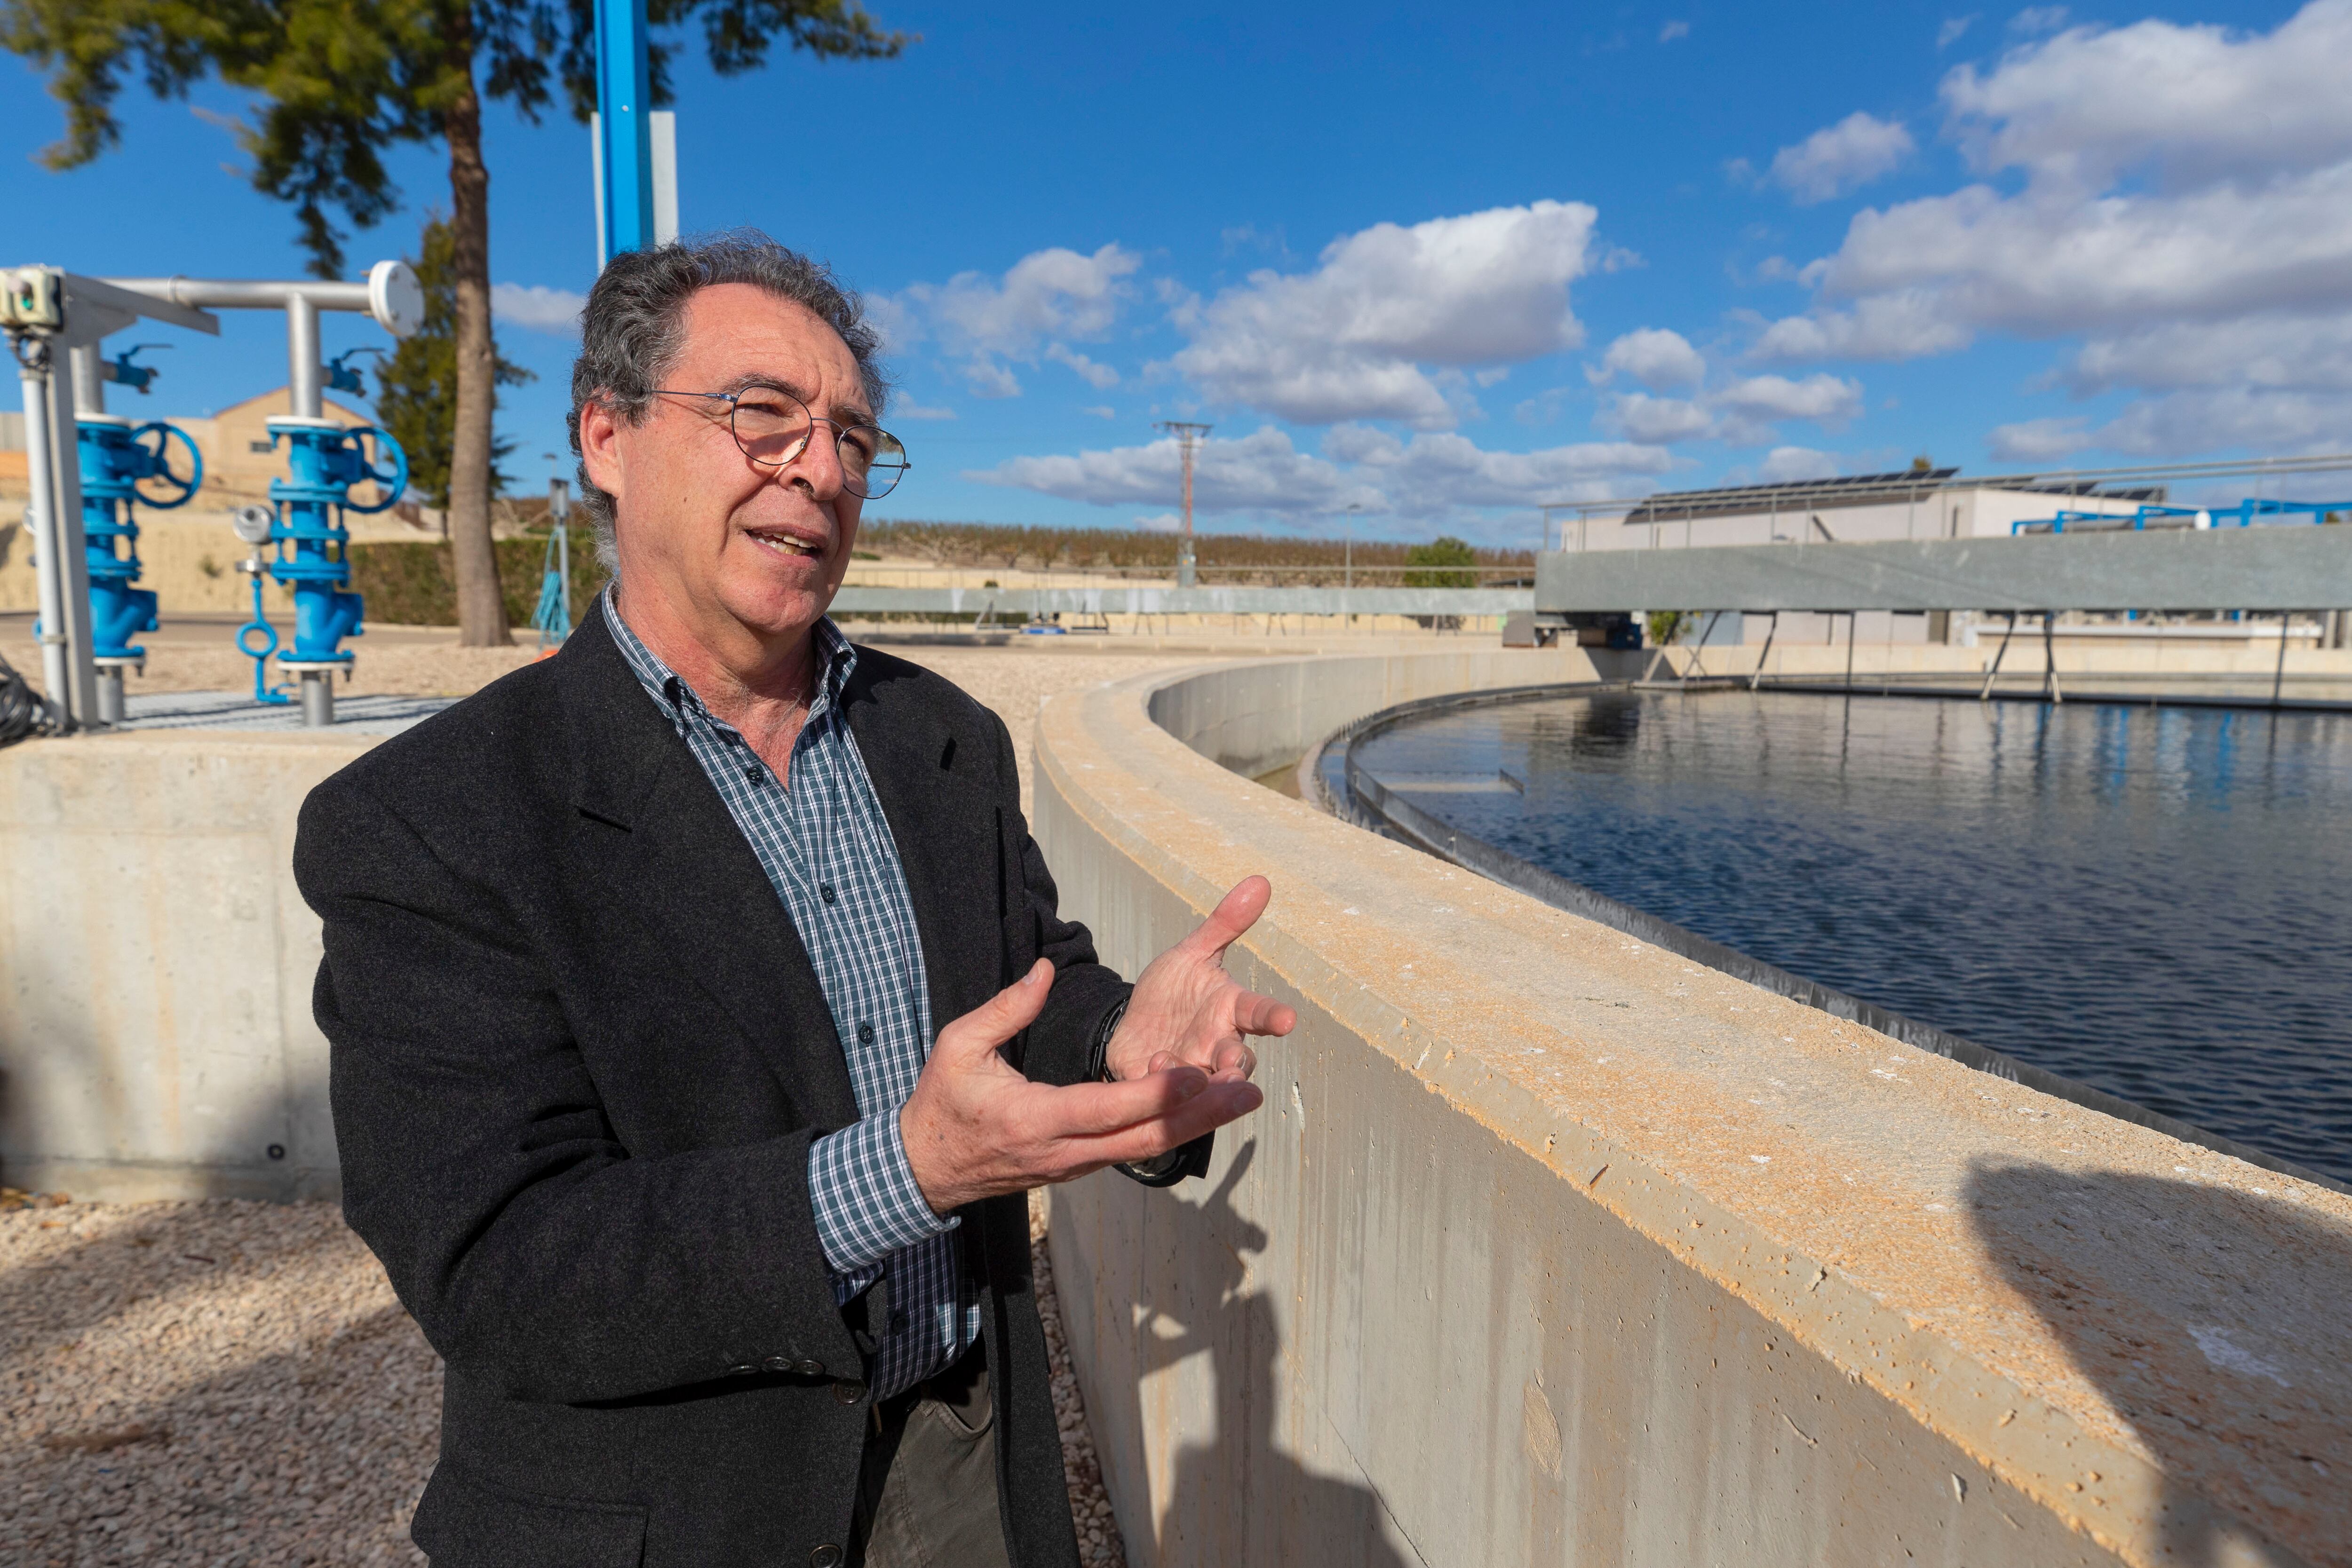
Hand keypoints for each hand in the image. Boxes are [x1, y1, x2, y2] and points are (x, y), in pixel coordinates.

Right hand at [900, 960, 1263, 1213]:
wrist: (927, 1168)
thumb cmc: (943, 1101)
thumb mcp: (958, 1045)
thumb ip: (1006, 1008)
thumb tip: (1047, 969)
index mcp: (1034, 1118)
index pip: (1108, 1109)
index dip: (1156, 1093)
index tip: (1197, 1071)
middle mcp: (1063, 1150)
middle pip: (1145, 1139)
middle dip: (1200, 1116)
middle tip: (1249, 1091)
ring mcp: (1074, 1165)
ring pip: (1146, 1150)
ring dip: (1195, 1125)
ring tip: (1242, 1098)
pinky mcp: (1080, 1166)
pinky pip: (1132, 1150)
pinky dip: (1171, 1131)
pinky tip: (1204, 1110)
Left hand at [1104, 876, 1295, 1084]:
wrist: (1131, 1026)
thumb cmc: (1173, 992)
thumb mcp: (1191, 953)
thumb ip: (1224, 923)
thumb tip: (1260, 880)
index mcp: (1229, 1010)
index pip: (1258, 1012)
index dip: (1273, 1016)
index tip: (1287, 1019)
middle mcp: (1218, 1045)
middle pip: (1239, 1061)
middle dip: (1238, 1065)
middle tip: (1233, 1065)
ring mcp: (1193, 1070)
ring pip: (1209, 1087)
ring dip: (1204, 1083)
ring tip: (1193, 1071)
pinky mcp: (1161, 1088)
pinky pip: (1169, 1096)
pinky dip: (1164, 1082)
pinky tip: (1155, 1064)